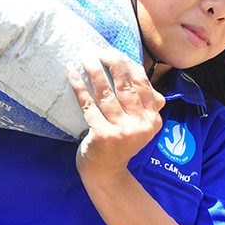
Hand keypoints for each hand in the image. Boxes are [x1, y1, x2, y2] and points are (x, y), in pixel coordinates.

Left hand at [69, 51, 165, 185]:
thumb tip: (135, 70)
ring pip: (105, 93)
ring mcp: (122, 132)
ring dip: (93, 70)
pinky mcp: (103, 136)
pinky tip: (72, 73)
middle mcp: (140, 125)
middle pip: (124, 86)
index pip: (142, 84)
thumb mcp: (139, 126)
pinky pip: (88, 105)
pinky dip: (79, 87)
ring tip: (84, 56)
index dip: (129, 65)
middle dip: (111, 63)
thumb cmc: (119, 144)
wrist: (106, 174)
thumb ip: (142, 104)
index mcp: (153, 120)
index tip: (115, 52)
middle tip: (98, 50)